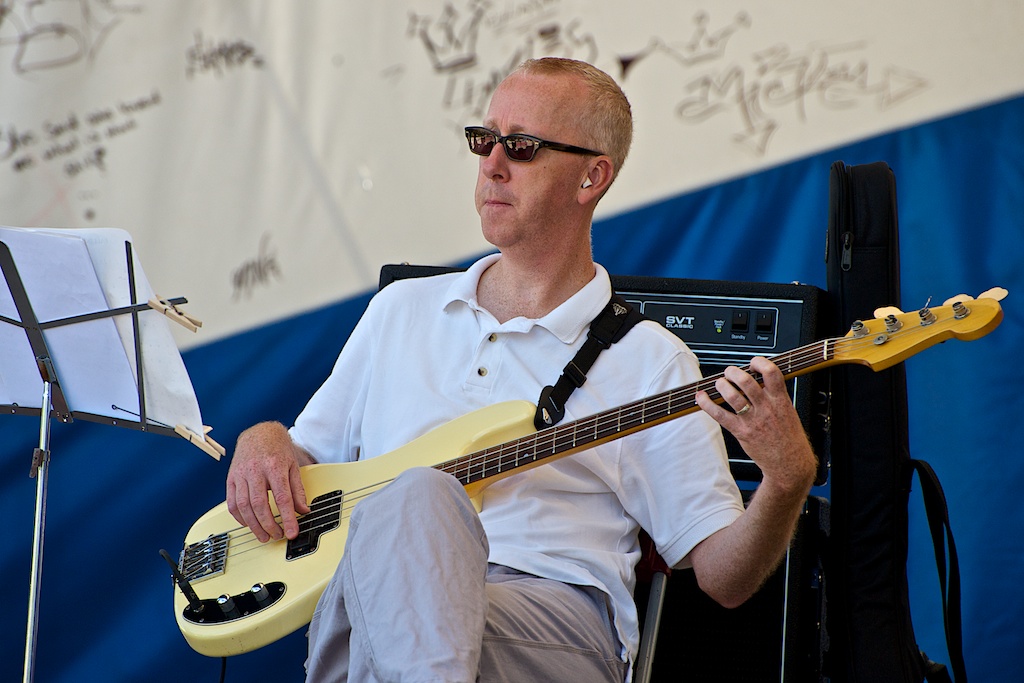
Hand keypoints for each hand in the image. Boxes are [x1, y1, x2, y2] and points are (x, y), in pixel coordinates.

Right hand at [226, 421, 312, 541]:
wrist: (259, 433)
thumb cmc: (277, 448)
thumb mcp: (293, 466)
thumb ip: (298, 490)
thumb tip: (303, 510)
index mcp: (274, 466)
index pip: (282, 497)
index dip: (287, 518)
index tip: (291, 531)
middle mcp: (255, 470)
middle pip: (260, 504)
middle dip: (268, 525)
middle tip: (277, 535)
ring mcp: (241, 475)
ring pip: (244, 506)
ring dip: (254, 525)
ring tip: (264, 535)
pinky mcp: (231, 478)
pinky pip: (232, 502)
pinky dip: (239, 517)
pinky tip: (249, 524)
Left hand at [695, 356, 816, 494]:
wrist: (790, 463)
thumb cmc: (789, 438)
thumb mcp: (788, 411)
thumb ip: (774, 395)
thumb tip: (760, 380)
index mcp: (780, 400)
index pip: (771, 372)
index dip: (759, 362)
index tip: (752, 363)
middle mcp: (766, 407)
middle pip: (746, 381)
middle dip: (733, 372)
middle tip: (730, 373)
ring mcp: (753, 419)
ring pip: (732, 395)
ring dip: (721, 385)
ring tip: (719, 383)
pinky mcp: (741, 432)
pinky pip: (720, 415)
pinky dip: (707, 404)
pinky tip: (701, 397)